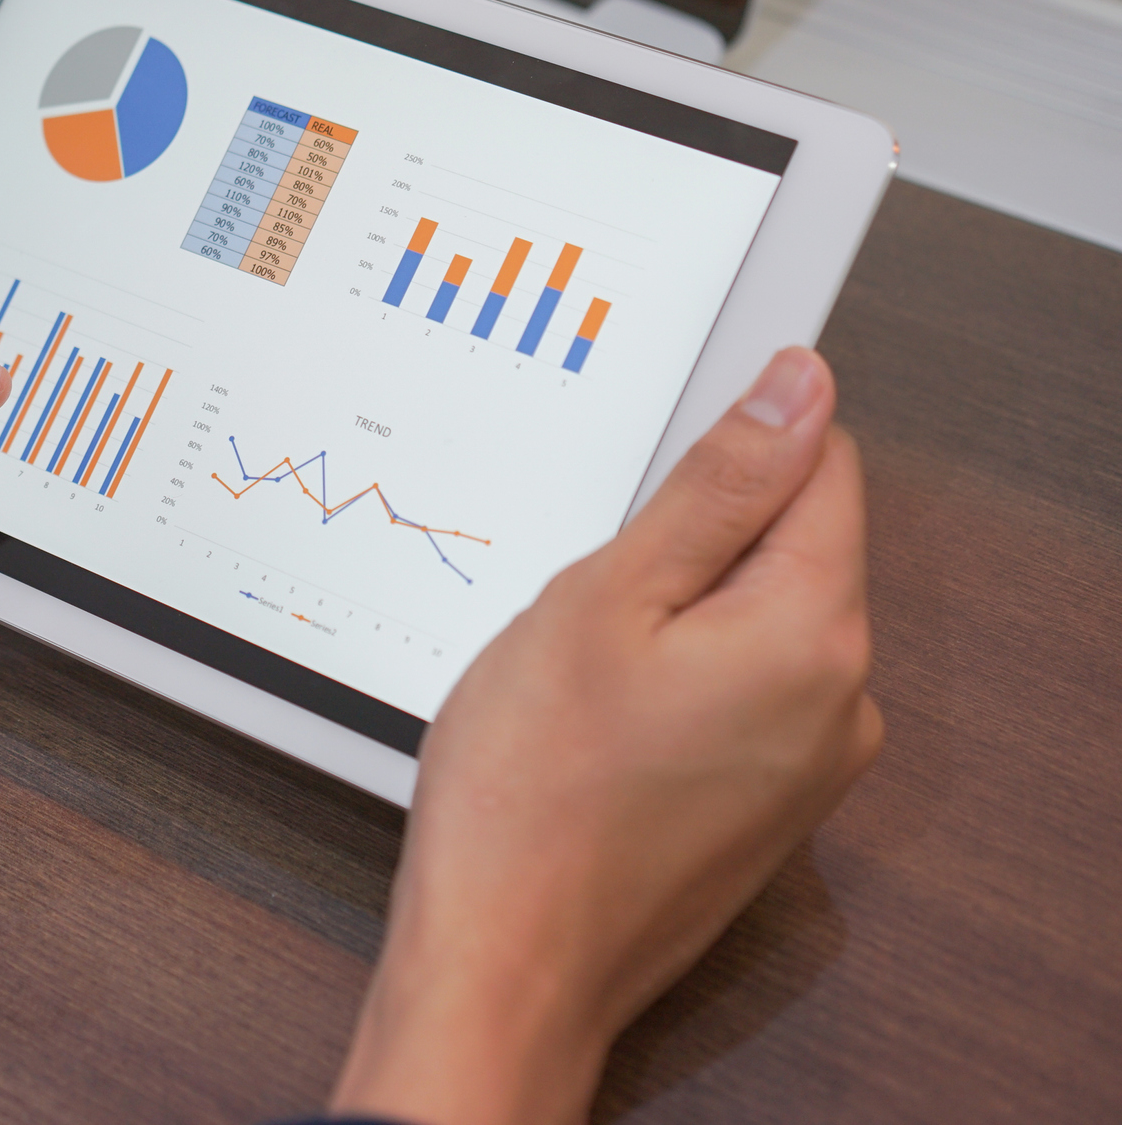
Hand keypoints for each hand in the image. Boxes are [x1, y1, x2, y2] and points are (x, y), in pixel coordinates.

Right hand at [331, 347, 880, 1124]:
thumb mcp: (605, 599)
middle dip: (688, 541)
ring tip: (578, 670)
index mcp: (813, 631)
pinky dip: (675, 680)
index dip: (726, 444)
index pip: (822, 461)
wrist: (508, 962)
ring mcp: (811, 763)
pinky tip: (596, 722)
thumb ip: (718, 486)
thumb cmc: (531, 792)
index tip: (643, 485)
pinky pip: (738, 694)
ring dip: (674, 614)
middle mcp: (841, 700)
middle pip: (790, 543)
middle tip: (585, 596)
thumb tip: (797, 388)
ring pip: (754, 620)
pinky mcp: (769, 806)